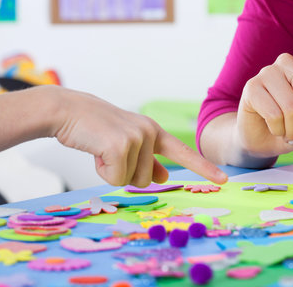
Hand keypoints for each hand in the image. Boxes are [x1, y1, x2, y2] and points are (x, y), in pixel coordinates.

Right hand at [51, 88, 226, 186]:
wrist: (67, 111)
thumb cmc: (96, 129)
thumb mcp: (127, 142)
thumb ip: (148, 160)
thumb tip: (165, 177)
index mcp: (154, 132)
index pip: (184, 153)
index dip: (204, 168)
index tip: (224, 180)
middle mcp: (151, 132)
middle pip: (147, 180)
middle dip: (125, 174)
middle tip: (108, 152)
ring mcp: (138, 137)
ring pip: (131, 181)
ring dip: (112, 172)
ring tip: (101, 149)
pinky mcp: (120, 145)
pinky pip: (115, 179)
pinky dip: (100, 171)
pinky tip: (94, 151)